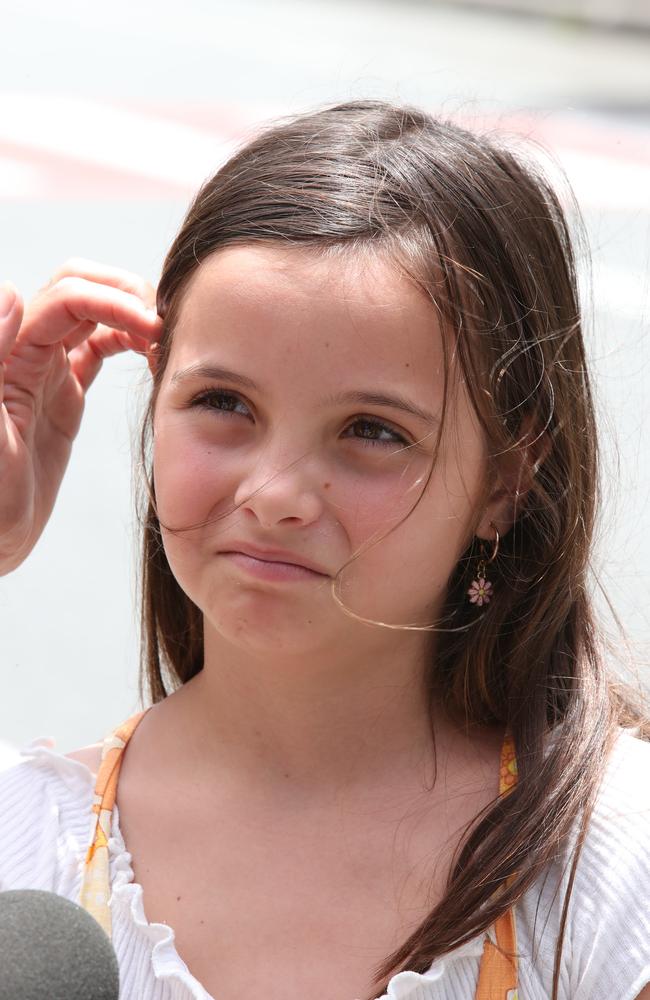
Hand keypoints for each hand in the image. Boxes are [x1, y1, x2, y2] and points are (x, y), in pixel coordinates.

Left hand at [0, 259, 161, 575]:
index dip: (112, 302)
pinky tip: (152, 359)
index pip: (66, 299)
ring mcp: (47, 373)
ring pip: (93, 315)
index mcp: (10, 354)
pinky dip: (128, 342)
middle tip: (164, 325)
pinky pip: (98, 351)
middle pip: (80, 290)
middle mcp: (27, 354)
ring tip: (165, 341)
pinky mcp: (63, 396)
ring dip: (130, 314)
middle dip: (124, 294)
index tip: (152, 329)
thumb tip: (12, 291)